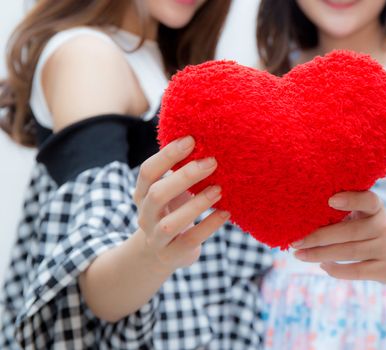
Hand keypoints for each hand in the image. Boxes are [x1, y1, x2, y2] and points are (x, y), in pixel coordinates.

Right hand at [133, 136, 229, 273]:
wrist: (163, 252)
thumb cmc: (172, 210)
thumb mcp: (171, 190)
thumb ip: (180, 171)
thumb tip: (207, 139)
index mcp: (143, 194)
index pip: (148, 172)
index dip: (167, 155)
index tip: (191, 140)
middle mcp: (145, 215)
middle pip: (157, 194)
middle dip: (185, 177)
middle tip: (212, 162)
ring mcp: (156, 237)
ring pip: (171, 223)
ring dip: (197, 204)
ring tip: (219, 189)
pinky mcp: (172, 254)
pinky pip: (190, 240)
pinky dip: (209, 225)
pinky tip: (226, 213)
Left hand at [291, 191, 385, 282]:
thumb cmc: (365, 229)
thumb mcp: (360, 216)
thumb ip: (340, 213)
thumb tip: (303, 219)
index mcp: (377, 209)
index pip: (368, 200)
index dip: (351, 200)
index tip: (330, 200)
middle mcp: (385, 227)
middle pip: (350, 231)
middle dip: (319, 237)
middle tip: (296, 242)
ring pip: (350, 252)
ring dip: (321, 254)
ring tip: (300, 255)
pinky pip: (357, 271)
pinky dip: (336, 270)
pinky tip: (322, 265)